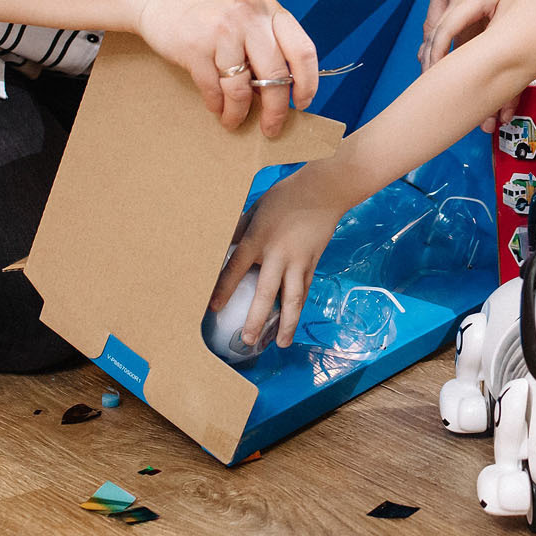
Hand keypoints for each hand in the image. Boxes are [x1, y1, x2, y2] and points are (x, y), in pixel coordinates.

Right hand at [133, 0, 318, 135]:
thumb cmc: (202, 3)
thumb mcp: (243, 9)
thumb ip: (263, 39)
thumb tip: (276, 88)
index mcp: (269, 9)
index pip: (303, 51)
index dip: (308, 83)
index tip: (303, 103)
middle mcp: (249, 18)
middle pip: (276, 77)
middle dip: (276, 110)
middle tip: (272, 127)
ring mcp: (222, 32)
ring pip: (242, 89)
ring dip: (239, 113)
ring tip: (234, 120)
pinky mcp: (195, 48)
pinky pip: (214, 89)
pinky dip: (217, 105)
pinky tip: (216, 107)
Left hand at [211, 167, 345, 349]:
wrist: (324, 191)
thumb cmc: (284, 196)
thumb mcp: (255, 209)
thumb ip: (240, 231)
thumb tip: (223, 250)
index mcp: (258, 238)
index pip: (235, 268)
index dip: (223, 290)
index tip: (212, 309)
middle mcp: (277, 254)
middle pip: (265, 293)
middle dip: (257, 319)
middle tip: (248, 340)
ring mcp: (298, 261)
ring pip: (292, 299)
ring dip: (287, 324)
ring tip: (281, 344)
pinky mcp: (312, 263)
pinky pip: (304, 290)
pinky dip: (298, 308)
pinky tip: (293, 322)